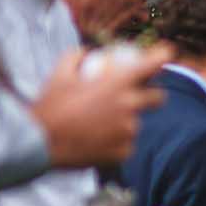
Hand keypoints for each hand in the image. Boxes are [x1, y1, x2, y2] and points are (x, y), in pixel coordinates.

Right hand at [29, 44, 169, 167]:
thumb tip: (88, 53)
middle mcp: (129, 106)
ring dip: (124, 122)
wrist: (38, 143)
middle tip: (137, 97)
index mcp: (118, 84)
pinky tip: (94, 142)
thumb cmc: (50, 106)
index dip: (162, 56)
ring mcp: (128, 131)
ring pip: (135, 124)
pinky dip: (114, 143)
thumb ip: (76, 57)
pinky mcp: (124, 152)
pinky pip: (125, 144)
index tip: (166, 53)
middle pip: (159, 98)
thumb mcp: (59, 74)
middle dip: (153, 95)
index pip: (153, 64)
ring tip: (97, 126)